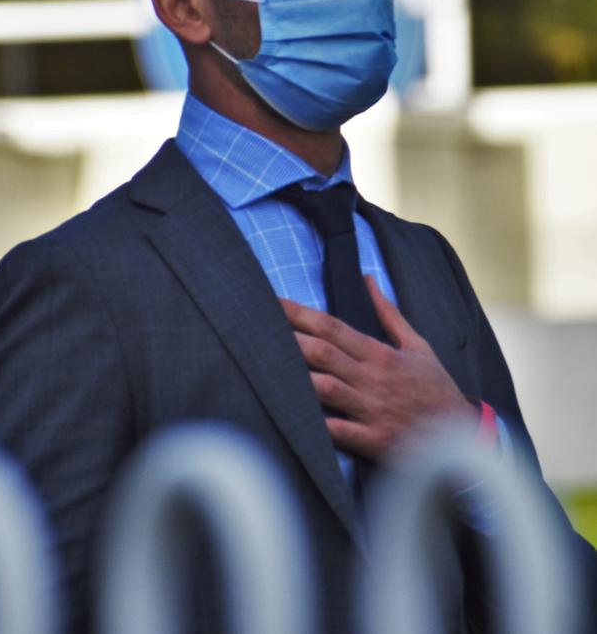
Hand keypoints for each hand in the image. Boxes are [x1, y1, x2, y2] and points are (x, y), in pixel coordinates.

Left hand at [280, 276, 476, 459]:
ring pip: (326, 388)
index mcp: (380, 354)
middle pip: (323, 353)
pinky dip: (317, 424)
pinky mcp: (374, 440)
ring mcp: (372, 409)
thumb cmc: (435, 388)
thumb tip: (369, 279)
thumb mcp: (418, 345)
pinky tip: (293, 418)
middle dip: (289, 339)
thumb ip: (389, 313)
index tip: (273, 302)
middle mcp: (372, 378)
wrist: (462, 435)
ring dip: (296, 377)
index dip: (300, 314)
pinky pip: (339, 432)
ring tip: (265, 368)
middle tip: (256, 326)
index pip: (333, 327)